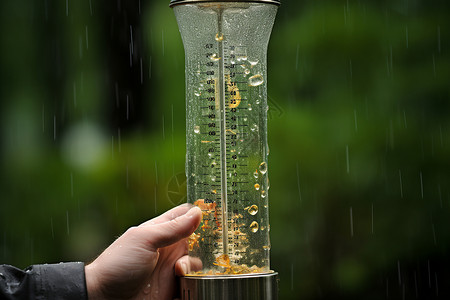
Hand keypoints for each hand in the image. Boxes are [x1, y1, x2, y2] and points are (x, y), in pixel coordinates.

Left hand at [85, 204, 201, 299]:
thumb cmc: (118, 264)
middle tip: (211, 246)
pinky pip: (194, 285)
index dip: (199, 214)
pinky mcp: (174, 290)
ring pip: (198, 264)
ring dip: (195, 266)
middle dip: (205, 243)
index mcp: (161, 231)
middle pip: (197, 241)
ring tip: (180, 271)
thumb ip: (172, 228)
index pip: (184, 216)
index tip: (216, 214)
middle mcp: (169, 249)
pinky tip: (186, 282)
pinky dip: (196, 283)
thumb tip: (198, 213)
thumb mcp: (145, 239)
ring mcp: (171, 270)